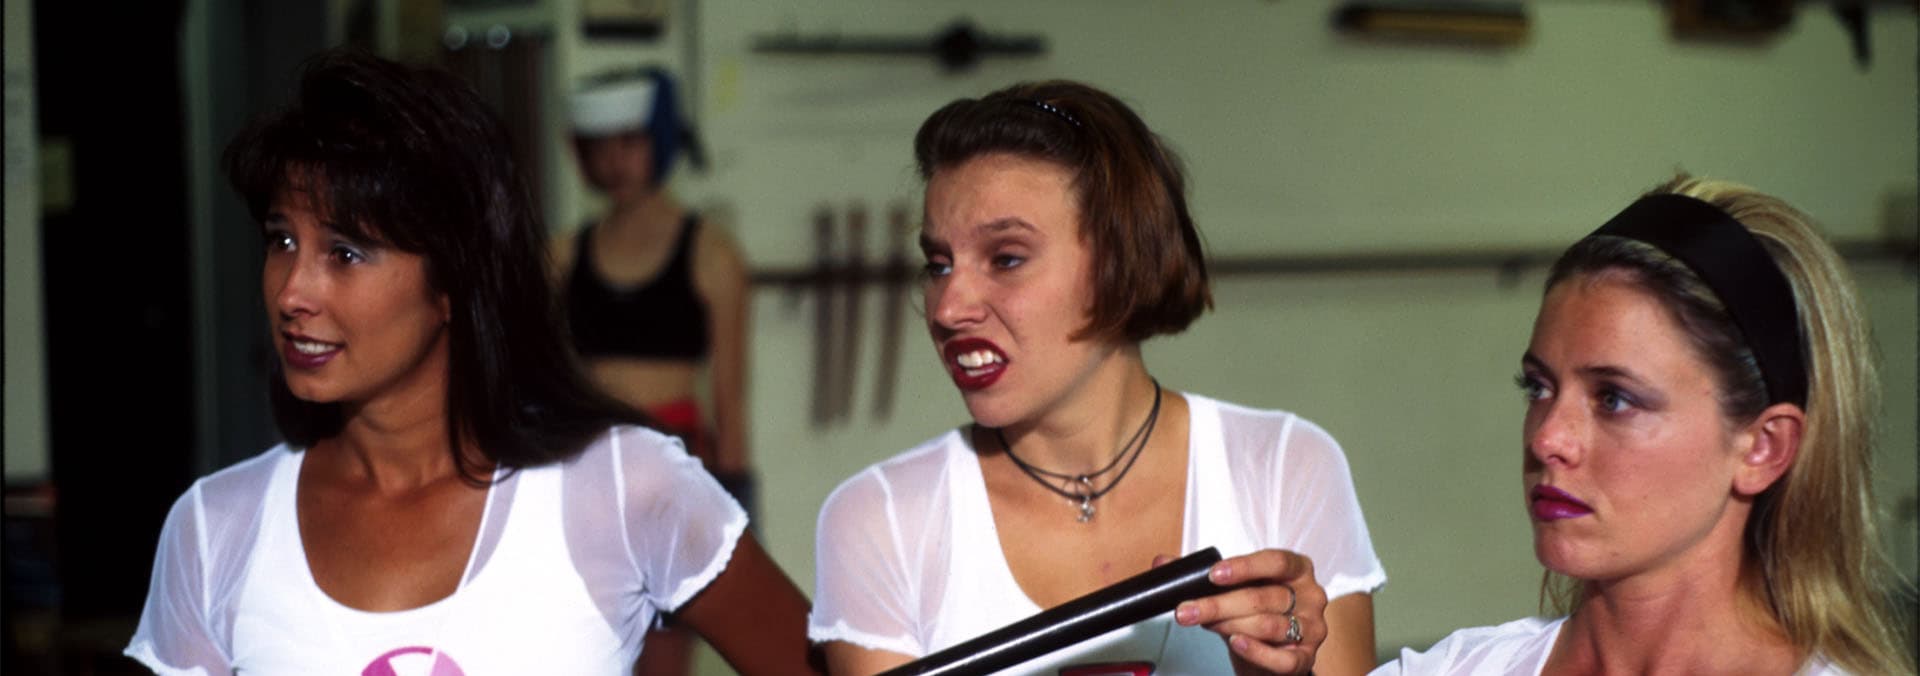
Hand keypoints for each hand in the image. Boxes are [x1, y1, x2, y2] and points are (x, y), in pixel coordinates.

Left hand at [1161, 549, 1324, 674]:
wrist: (1272, 653)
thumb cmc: (1256, 612)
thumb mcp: (1235, 589)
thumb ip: (1201, 575)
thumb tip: (1162, 563)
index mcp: (1296, 569)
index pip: (1275, 561)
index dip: (1244, 567)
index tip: (1214, 574)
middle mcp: (1310, 596)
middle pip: (1262, 598)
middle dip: (1219, 604)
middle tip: (1186, 610)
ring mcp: (1312, 628)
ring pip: (1267, 626)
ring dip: (1229, 625)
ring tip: (1206, 624)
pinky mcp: (1306, 658)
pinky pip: (1281, 658)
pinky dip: (1254, 651)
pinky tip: (1235, 642)